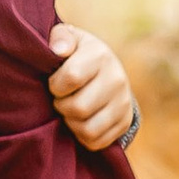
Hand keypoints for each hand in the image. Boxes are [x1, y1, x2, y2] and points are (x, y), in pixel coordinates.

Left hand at [48, 21, 137, 152]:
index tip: (53, 83)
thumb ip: (60, 37)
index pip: (72, 77)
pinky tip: (78, 121)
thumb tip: (58, 49)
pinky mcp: (125, 122)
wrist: (105, 70)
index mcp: (100, 55)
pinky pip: (96, 142)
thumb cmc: (77, 53)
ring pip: (88, 129)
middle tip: (59, 99)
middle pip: (79, 108)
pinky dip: (81, 136)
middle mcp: (117, 79)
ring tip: (68, 110)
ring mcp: (123, 103)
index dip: (55, 85)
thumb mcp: (69, 37)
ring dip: (70, 123)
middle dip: (60, 106)